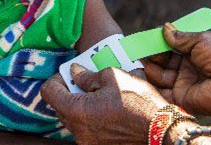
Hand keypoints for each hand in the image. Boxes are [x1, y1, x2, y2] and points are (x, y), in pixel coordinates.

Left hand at [41, 65, 166, 144]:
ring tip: (97, 94)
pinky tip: (104, 109)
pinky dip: (88, 118)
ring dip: (78, 105)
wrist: (162, 128)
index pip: (49, 93)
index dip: (56, 79)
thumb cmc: (138, 101)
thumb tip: (74, 72)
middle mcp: (78, 131)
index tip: (68, 74)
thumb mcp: (112, 77)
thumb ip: (87, 76)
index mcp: (77, 111)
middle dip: (68, 92)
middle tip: (83, 81)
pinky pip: (85, 130)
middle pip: (59, 107)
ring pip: (72, 120)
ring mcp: (88, 142)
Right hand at [143, 24, 210, 117]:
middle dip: (150, 54)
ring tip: (142, 61)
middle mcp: (188, 66)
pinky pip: (161, 92)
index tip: (145, 38)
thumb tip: (165, 28)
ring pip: (158, 74)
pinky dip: (150, 84)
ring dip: (149, 67)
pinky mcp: (180, 98)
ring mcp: (183, 82)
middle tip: (139, 48)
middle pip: (162, 59)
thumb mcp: (202, 39)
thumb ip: (181, 36)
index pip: (171, 45)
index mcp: (195, 51)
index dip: (158, 41)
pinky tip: (144, 74)